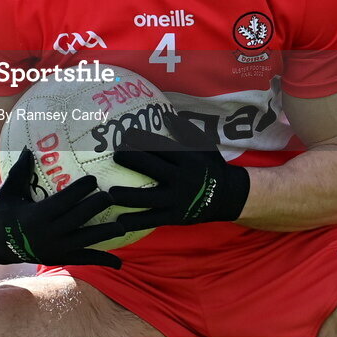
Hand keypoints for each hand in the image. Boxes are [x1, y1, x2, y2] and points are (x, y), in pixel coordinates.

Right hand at [0, 148, 124, 267]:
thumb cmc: (2, 212)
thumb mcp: (8, 191)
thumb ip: (20, 171)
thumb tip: (27, 148)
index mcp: (36, 216)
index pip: (63, 202)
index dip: (79, 191)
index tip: (93, 179)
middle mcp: (48, 234)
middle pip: (78, 219)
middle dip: (96, 207)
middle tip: (112, 195)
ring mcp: (55, 249)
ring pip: (85, 240)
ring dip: (105, 234)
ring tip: (123, 226)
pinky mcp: (60, 259)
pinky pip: (84, 259)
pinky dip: (102, 259)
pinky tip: (120, 261)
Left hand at [109, 112, 249, 231]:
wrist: (226, 196)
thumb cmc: (209, 166)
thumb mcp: (203, 145)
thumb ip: (184, 130)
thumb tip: (165, 115)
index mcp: (187, 159)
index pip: (161, 147)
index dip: (142, 140)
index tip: (126, 135)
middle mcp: (181, 179)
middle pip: (152, 168)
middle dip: (131, 160)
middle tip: (115, 155)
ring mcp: (177, 200)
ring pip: (149, 198)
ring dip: (128, 195)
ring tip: (109, 193)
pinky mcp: (175, 217)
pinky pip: (152, 220)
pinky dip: (136, 221)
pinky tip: (119, 222)